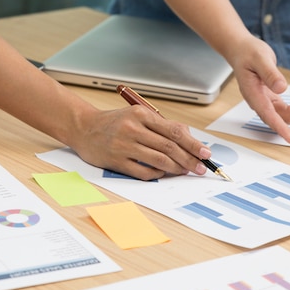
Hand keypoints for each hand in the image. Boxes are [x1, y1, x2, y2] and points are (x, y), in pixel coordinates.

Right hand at [69, 106, 211, 180]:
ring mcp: (124, 146)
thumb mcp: (138, 116)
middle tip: (200, 167)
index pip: (174, 131)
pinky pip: (144, 172)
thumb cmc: (114, 122)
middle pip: (169, 147)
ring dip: (177, 168)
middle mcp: (133, 129)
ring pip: (159, 161)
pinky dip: (158, 174)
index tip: (205, 153)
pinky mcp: (117, 162)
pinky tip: (164, 173)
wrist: (84, 128)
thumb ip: (162, 126)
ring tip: (185, 171)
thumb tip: (188, 138)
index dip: (193, 143)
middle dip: (189, 159)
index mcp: (141, 114)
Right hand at [230, 36, 289, 142]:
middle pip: (283, 116)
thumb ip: (270, 74)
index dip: (279, 127)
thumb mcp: (260, 58)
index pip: (267, 115)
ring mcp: (266, 101)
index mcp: (253, 94)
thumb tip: (281, 88)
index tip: (289, 137)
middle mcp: (259, 101)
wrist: (241, 51)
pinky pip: (289, 106)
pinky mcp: (272, 98)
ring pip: (288, 113)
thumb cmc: (247, 53)